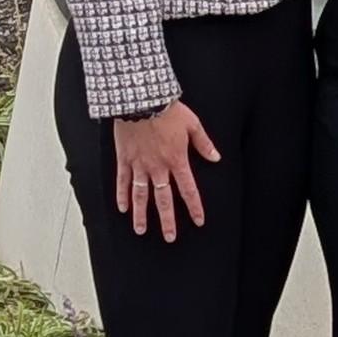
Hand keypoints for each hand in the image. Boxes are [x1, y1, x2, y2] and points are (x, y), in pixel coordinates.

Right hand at [112, 101, 218, 238]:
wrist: (142, 99)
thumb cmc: (167, 109)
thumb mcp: (192, 124)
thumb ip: (203, 143)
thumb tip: (216, 157)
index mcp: (177, 159)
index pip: (188, 189)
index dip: (194, 206)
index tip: (198, 220)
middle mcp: (158, 167)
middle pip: (164, 199)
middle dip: (167, 220)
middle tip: (170, 237)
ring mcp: (140, 164)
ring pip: (141, 195)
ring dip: (141, 214)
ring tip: (141, 230)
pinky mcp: (125, 159)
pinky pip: (123, 181)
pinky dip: (122, 195)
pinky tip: (122, 208)